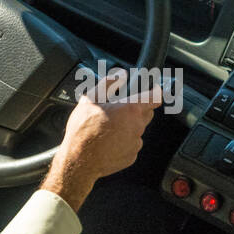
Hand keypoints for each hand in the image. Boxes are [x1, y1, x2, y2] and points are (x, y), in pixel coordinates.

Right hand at [41, 68, 162, 211]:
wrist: (79, 159)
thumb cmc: (83, 130)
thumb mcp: (91, 98)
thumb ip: (108, 82)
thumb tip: (119, 74)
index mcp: (130, 109)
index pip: (155, 97)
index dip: (155, 92)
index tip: (154, 90)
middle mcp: (137, 126)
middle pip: (147, 113)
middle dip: (136, 110)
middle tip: (118, 111)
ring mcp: (135, 143)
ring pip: (138, 129)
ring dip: (128, 126)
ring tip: (108, 128)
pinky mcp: (132, 156)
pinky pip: (132, 144)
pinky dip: (124, 141)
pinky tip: (109, 141)